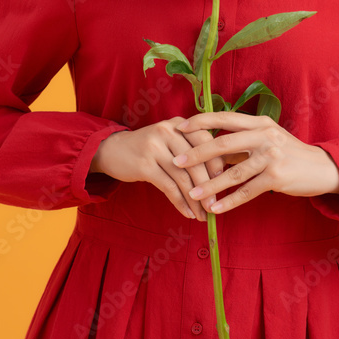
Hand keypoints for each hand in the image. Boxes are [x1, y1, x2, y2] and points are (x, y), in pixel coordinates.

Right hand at [90, 118, 225, 220]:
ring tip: (203, 214)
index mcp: (179, 124)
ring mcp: (155, 147)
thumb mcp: (170, 141)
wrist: (113, 150)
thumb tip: (222, 171)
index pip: (206, 142)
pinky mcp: (144, 164)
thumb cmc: (149, 148)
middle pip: (197, 161)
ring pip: (183, 177)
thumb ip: (192, 148)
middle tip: (215, 205)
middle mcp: (168, 131)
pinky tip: (187, 213)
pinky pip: (169, 187)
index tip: (225, 182)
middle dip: (209, 186)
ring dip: (195, 199)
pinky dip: (180, 202)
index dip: (217, 163)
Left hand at [170, 111, 338, 214]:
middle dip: (197, 154)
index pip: (225, 117)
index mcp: (259, 123)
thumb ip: (240, 144)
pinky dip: (229, 202)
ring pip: (233, 173)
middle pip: (223, 143)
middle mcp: (264, 136)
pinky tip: (215, 209)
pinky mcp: (276, 177)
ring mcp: (271, 156)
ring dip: (210, 185)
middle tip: (177, 162)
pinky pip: (246, 191)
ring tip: (192, 193)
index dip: (201, 121)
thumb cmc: (288, 153)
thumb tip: (209, 152)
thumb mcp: (266, 140)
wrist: (321, 168)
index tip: (180, 127)